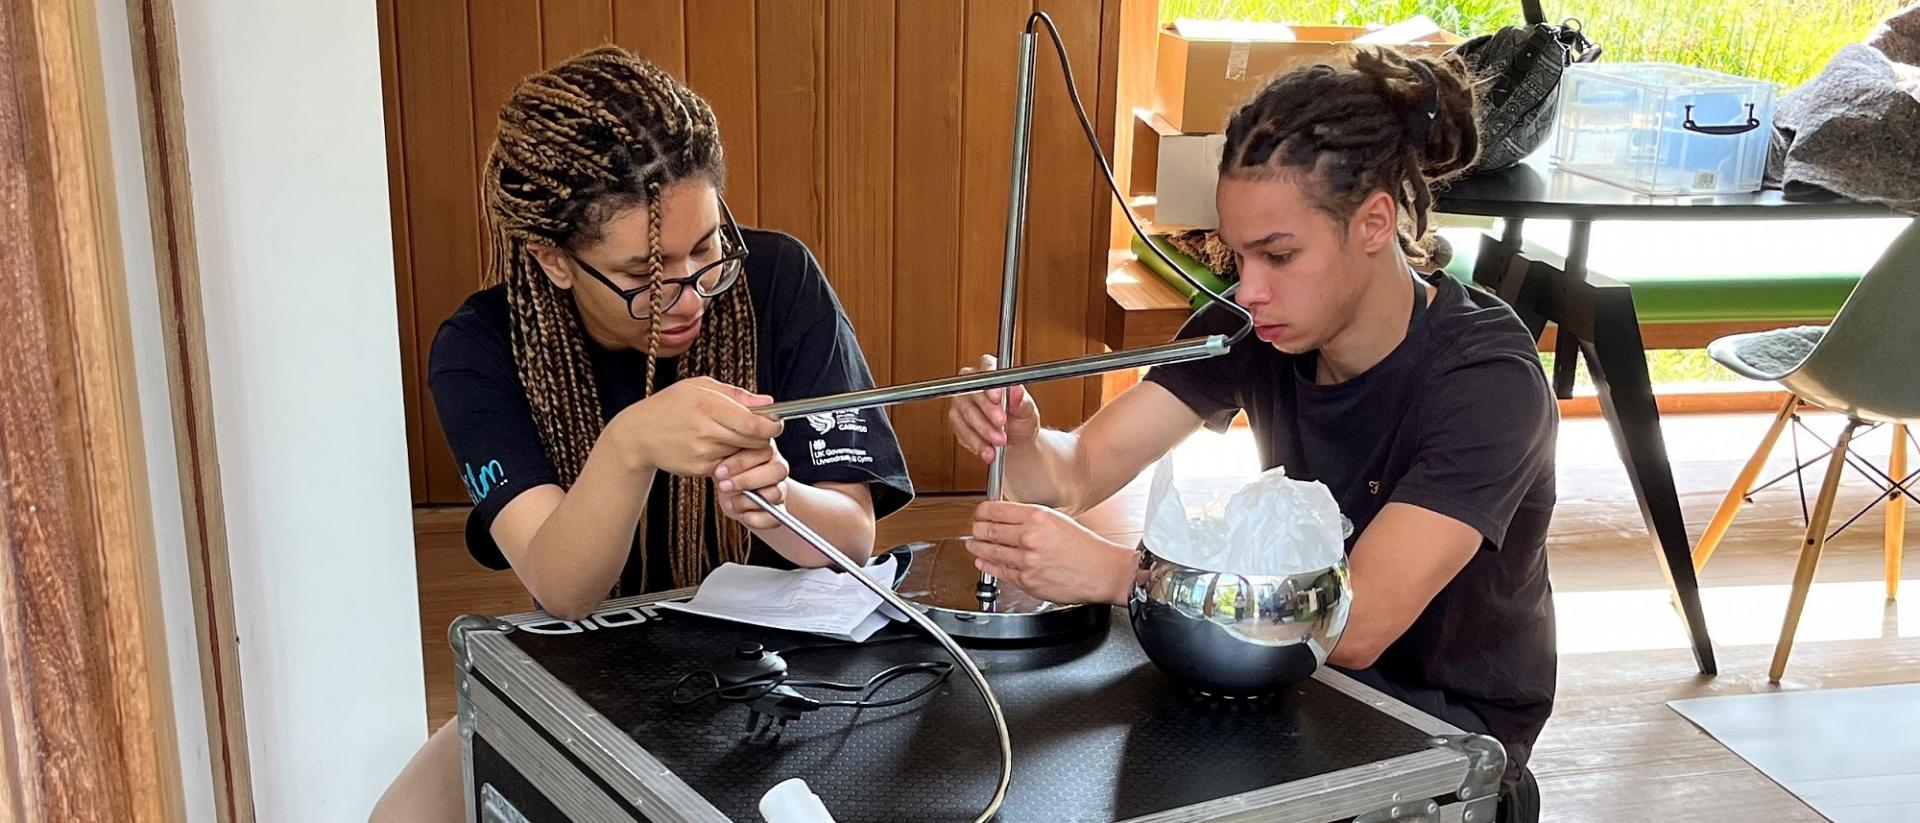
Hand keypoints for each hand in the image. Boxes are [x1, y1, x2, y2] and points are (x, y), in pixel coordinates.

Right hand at [610, 377, 783, 476]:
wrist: (638, 434)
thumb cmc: (669, 405)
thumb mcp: (699, 386)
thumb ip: (736, 394)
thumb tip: (767, 402)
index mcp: (709, 405)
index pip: (755, 423)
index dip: (772, 425)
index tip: (774, 422)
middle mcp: (706, 430)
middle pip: (754, 441)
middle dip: (762, 436)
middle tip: (755, 428)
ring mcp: (703, 452)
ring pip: (742, 453)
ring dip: (744, 446)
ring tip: (727, 433)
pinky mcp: (700, 469)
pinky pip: (728, 464)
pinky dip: (729, 458)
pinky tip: (714, 445)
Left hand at [713, 445, 790, 530]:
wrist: (730, 493)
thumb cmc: (725, 472)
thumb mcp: (722, 460)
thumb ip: (725, 454)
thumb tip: (719, 459)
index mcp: (766, 449)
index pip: (765, 451)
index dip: (741, 463)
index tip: (719, 472)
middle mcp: (777, 467)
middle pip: (778, 471)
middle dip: (746, 480)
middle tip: (724, 486)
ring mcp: (781, 489)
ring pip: (775, 494)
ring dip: (746, 500)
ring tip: (730, 501)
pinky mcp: (778, 510)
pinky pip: (773, 517)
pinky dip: (753, 518)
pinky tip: (741, 513)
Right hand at [947, 354, 1040, 464]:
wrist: (1015, 441)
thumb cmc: (1020, 419)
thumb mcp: (1027, 410)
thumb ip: (1021, 400)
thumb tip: (1016, 389)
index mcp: (992, 373)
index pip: (986, 368)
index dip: (989, 383)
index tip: (997, 398)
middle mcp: (973, 385)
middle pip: (974, 394)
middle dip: (988, 412)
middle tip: (1002, 425)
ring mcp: (961, 403)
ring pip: (966, 415)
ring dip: (983, 432)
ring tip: (999, 442)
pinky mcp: (957, 422)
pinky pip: (962, 432)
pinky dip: (977, 443)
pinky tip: (988, 449)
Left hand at [967, 501, 1135, 605]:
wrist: (1102, 572)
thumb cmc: (1086, 547)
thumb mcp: (1059, 520)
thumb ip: (1031, 518)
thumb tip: (1007, 518)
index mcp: (1038, 517)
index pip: (996, 510)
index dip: (982, 511)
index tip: (979, 513)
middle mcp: (1029, 537)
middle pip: (989, 530)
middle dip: (976, 530)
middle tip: (973, 529)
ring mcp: (1026, 561)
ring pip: (991, 552)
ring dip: (977, 547)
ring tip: (972, 544)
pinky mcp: (1027, 581)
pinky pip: (1001, 571)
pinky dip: (987, 566)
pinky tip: (983, 561)